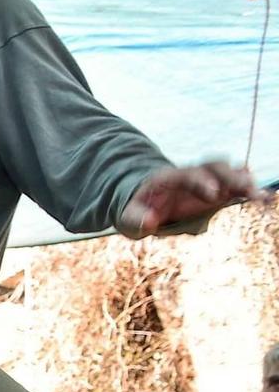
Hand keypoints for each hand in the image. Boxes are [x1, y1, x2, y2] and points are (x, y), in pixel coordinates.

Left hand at [119, 160, 265, 237]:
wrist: (144, 203)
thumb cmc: (136, 210)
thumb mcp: (128, 217)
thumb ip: (136, 219)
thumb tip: (150, 223)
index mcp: (168, 178)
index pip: (188, 175)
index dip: (201, 182)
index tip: (213, 195)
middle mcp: (191, 175)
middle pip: (214, 168)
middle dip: (231, 177)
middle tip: (247, 190)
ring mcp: (205, 181)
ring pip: (228, 173)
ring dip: (245, 182)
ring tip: (260, 197)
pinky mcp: (216, 192)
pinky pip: (235, 187)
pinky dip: (248, 190)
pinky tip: (263, 198)